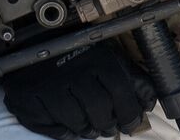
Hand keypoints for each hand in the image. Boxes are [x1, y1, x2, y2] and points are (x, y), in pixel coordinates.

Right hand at [1, 43, 156, 139]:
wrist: (30, 48)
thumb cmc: (74, 55)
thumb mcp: (105, 56)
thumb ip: (130, 77)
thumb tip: (149, 101)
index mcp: (97, 58)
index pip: (121, 91)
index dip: (130, 112)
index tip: (133, 122)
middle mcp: (74, 71)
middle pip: (101, 110)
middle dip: (110, 124)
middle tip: (111, 127)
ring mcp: (51, 86)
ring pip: (78, 122)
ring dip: (89, 130)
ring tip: (92, 127)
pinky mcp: (31, 101)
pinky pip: (55, 128)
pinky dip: (67, 132)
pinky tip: (72, 126)